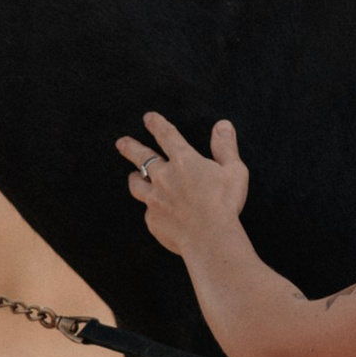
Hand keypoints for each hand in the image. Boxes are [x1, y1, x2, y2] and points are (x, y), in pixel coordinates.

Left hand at [115, 112, 248, 257]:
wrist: (209, 238)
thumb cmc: (225, 203)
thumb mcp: (233, 171)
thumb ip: (225, 147)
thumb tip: (223, 125)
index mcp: (184, 161)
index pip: (166, 135)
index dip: (156, 124)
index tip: (148, 118)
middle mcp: (164, 177)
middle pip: (141, 157)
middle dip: (130, 147)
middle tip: (121, 142)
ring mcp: (155, 199)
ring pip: (136, 184)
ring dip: (134, 178)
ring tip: (132, 176)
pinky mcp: (153, 220)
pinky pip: (149, 212)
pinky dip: (152, 210)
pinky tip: (156, 212)